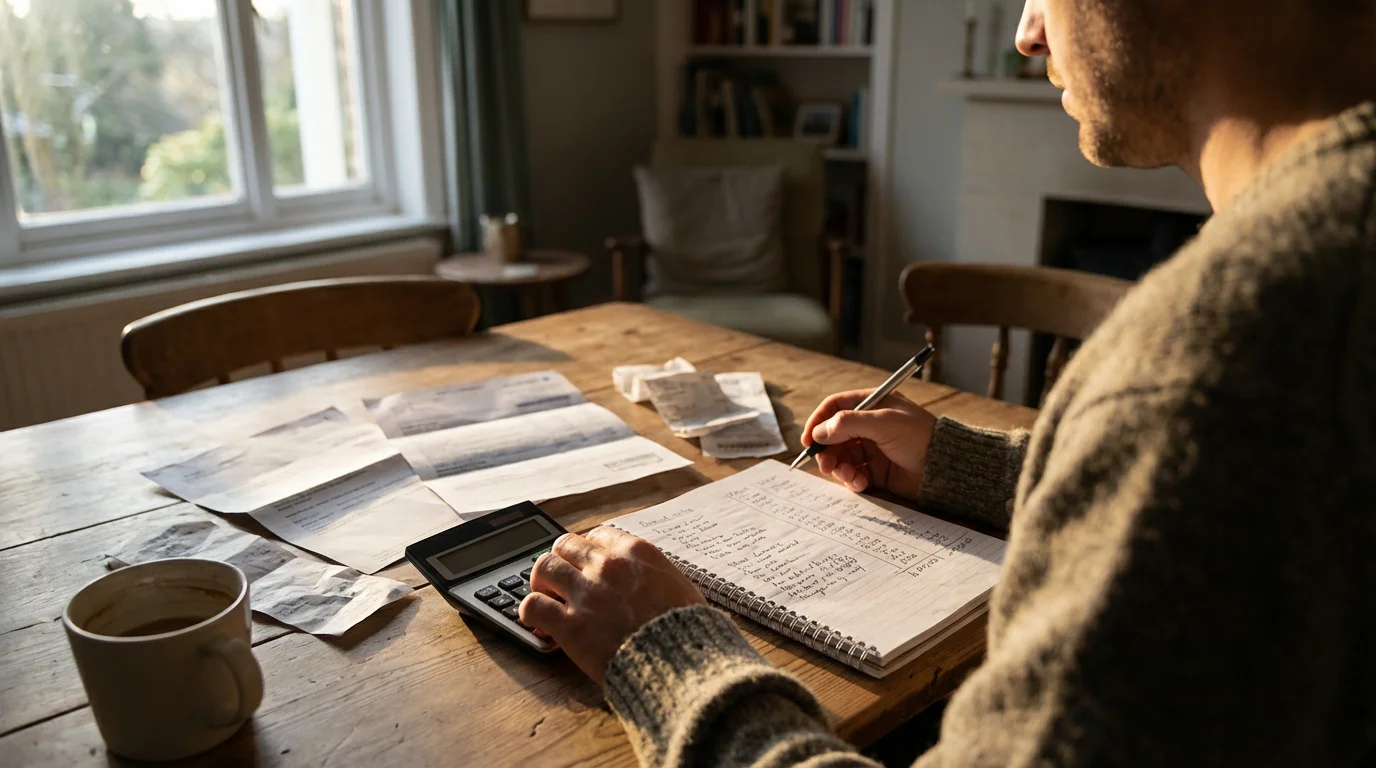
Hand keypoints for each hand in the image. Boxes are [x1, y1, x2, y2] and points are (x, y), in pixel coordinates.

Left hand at [520, 527, 704, 685]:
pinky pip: (533, 605)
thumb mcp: (682, 588)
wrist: (681, 664)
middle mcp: (607, 565)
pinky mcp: (569, 625)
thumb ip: (658, 574)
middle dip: (562, 560)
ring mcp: (586, 593)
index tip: (588, 563)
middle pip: (565, 544)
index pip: (598, 534)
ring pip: (544, 566)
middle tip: (563, 579)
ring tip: (546, 595)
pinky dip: (530, 610)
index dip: (590, 549)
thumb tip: (651, 577)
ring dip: (542, 581)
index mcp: (635, 552)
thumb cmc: (688, 630)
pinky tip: (536, 619)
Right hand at [801, 389, 936, 499]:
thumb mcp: (883, 422)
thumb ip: (847, 423)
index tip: (808, 440)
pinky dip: (852, 480)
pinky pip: (852, 474)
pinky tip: (861, 483)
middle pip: (832, 435)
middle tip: (826, 466)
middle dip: (826, 451)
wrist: (945, 467)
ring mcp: (871, 448)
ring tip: (849, 476)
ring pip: (840, 457)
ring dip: (839, 468)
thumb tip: (818, 432)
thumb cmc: (919, 436)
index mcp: (871, 404)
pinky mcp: (876, 470)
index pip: (834, 407)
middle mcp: (869, 425)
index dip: (818, 422)